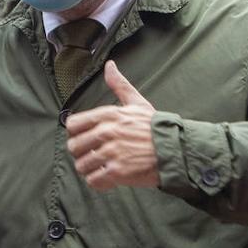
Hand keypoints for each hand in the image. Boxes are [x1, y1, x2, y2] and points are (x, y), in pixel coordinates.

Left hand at [65, 61, 159, 190]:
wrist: (175, 150)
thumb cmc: (155, 127)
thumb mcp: (137, 103)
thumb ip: (119, 85)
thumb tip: (109, 65)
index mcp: (108, 115)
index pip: (72, 125)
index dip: (76, 134)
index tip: (86, 139)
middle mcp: (107, 132)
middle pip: (74, 147)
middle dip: (82, 154)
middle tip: (95, 156)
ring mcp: (112, 152)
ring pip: (81, 166)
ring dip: (90, 170)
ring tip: (103, 167)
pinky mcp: (118, 172)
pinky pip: (93, 181)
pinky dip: (99, 183)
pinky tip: (109, 178)